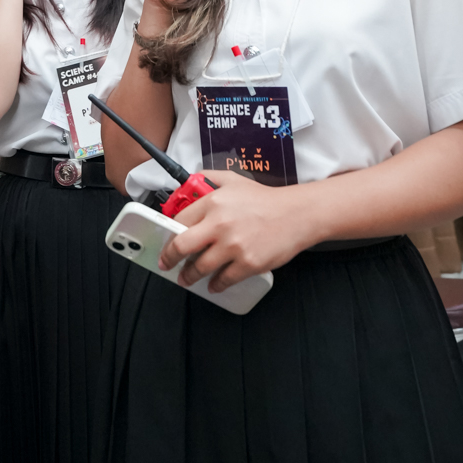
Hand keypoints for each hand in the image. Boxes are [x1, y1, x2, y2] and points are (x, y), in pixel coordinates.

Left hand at [158, 171, 318, 290]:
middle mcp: (219, 224)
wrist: (296, 214)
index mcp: (213, 202)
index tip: (167, 241)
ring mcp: (233, 246)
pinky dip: (215, 284)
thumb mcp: (232, 179)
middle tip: (166, 264)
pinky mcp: (248, 263)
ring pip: (200, 267)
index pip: (179, 221)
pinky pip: (224, 279)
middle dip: (169, 258)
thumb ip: (207, 177)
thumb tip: (188, 183)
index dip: (170, 234)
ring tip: (186, 279)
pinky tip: (213, 284)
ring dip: (189, 276)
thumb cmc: (264, 198)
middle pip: (182, 246)